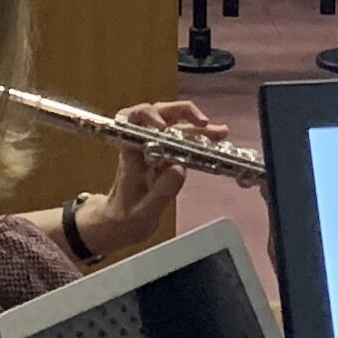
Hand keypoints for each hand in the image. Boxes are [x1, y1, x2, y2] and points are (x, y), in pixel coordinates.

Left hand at [73, 101, 223, 255]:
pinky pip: (180, 140)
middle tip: (204, 123)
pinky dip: (198, 137)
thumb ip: (161, 192)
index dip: (148, 116)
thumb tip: (180, 167)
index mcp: (130, 154)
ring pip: (173, 125)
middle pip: (157, 114)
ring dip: (195, 125)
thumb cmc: (124, 219)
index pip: (131, 120)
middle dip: (181, 113)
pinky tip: (216, 141)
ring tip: (220, 131)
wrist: (117, 225)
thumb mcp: (142, 213)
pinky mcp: (165, 156)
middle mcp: (141, 145)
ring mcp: (154, 149)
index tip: (165, 127)